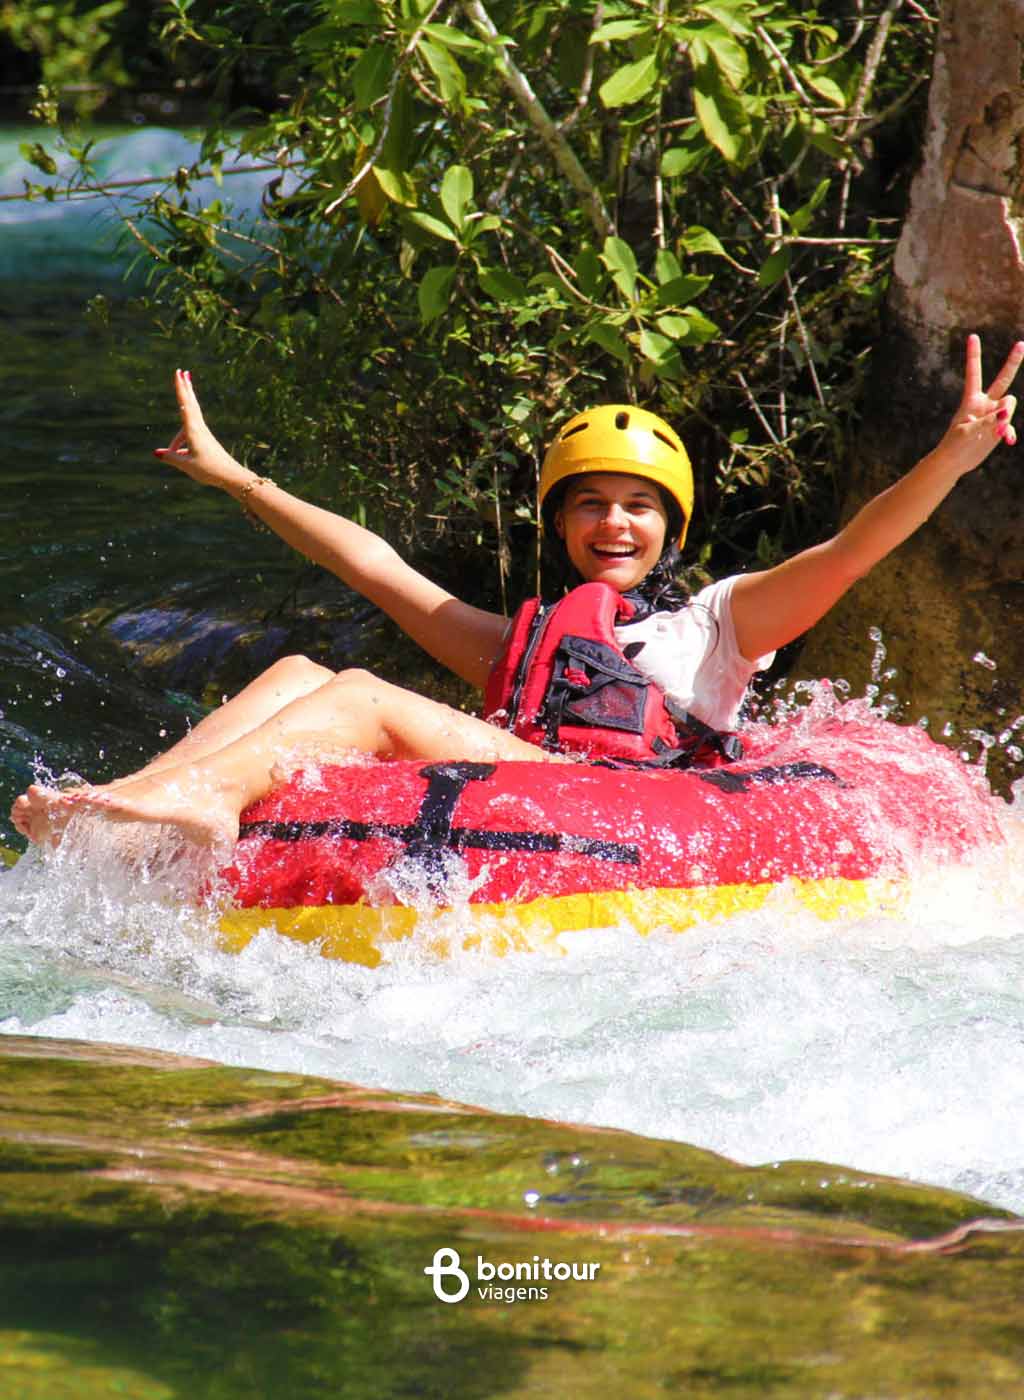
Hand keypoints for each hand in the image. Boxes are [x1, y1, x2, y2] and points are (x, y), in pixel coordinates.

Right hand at [153, 369, 246, 487]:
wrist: (230, 476)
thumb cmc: (209, 470)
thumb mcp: (186, 465)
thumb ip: (171, 458)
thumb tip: (156, 453)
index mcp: (194, 431)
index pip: (185, 405)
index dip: (181, 389)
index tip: (179, 374)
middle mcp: (199, 429)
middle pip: (190, 404)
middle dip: (185, 388)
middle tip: (183, 372)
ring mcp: (203, 434)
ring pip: (189, 417)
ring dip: (184, 407)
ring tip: (179, 414)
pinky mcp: (205, 441)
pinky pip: (189, 431)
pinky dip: (180, 436)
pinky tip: (176, 453)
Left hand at [939, 333, 1021, 475]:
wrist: (954, 462)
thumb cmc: (954, 446)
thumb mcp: (968, 432)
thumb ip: (988, 420)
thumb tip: (1006, 412)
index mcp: (971, 399)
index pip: (974, 373)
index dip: (974, 355)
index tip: (972, 336)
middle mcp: (984, 403)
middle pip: (1002, 380)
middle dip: (1013, 363)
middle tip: (1021, 344)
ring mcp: (993, 415)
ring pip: (1010, 406)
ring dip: (1006, 418)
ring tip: (996, 433)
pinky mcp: (998, 428)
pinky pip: (1009, 425)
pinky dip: (1009, 433)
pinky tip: (1007, 441)